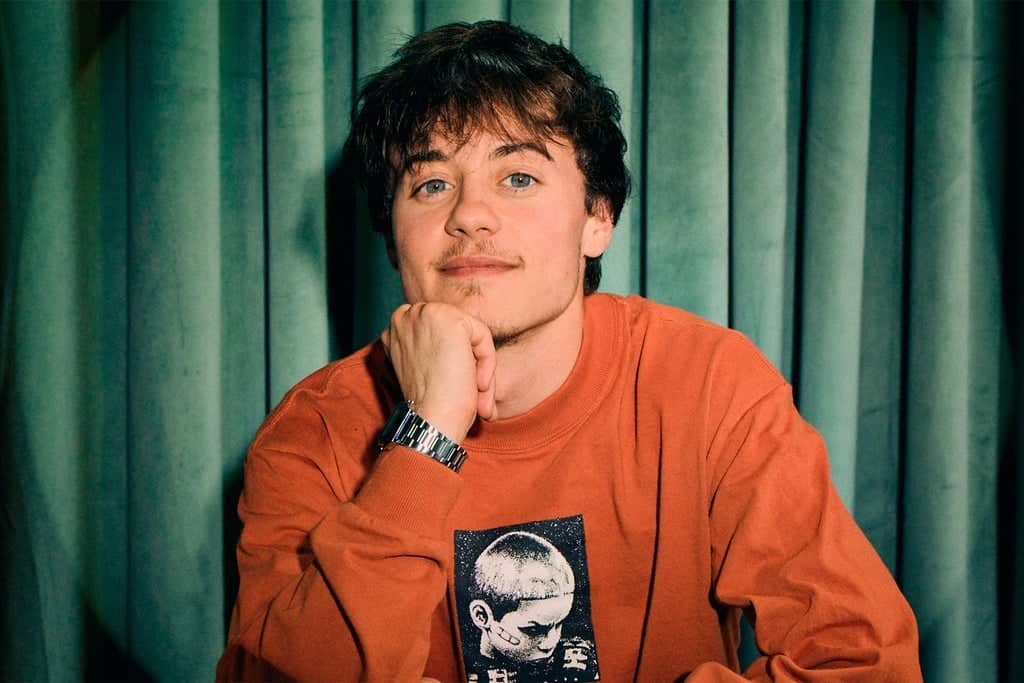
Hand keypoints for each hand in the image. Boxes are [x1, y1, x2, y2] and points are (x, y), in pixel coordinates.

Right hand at [381, 302, 496, 442]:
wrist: (431, 421)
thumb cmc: (431, 403)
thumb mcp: (426, 367)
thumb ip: (435, 346)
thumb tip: (465, 344)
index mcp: (395, 328)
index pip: (438, 331)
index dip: (454, 358)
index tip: (459, 387)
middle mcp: (404, 315)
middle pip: (455, 329)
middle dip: (469, 360)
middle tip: (476, 392)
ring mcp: (424, 314)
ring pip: (470, 332)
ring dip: (480, 364)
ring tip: (478, 392)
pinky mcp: (448, 318)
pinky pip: (482, 335)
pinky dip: (487, 362)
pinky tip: (479, 385)